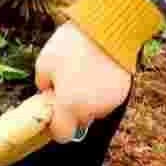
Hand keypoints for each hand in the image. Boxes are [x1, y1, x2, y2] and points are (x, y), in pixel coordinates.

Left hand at [35, 22, 130, 144]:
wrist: (107, 30)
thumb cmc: (72, 46)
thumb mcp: (44, 62)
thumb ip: (43, 85)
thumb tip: (48, 92)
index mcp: (69, 107)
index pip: (62, 135)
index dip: (56, 126)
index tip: (53, 112)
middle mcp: (91, 111)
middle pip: (79, 121)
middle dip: (71, 109)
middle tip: (66, 85)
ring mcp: (109, 102)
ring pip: (94, 110)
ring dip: (87, 99)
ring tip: (83, 73)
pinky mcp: (122, 92)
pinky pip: (107, 98)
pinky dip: (101, 90)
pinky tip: (97, 71)